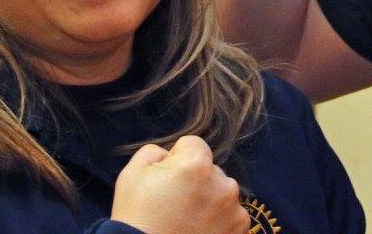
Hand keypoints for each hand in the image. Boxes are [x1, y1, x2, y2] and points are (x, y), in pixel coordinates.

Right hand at [110, 136, 248, 233]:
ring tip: (187, 221)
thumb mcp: (132, 174)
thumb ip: (155, 152)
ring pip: (222, 193)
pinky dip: (219, 221)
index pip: (193, 145)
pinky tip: (199, 231)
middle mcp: (223, 183)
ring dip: (209, 200)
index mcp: (197, 164)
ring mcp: (234, 210)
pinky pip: (230, 215)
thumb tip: (170, 155)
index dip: (176, 159)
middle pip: (210, 170)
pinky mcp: (239, 230)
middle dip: (196, 181)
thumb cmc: (137, 218)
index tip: (167, 180)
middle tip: (175, 204)